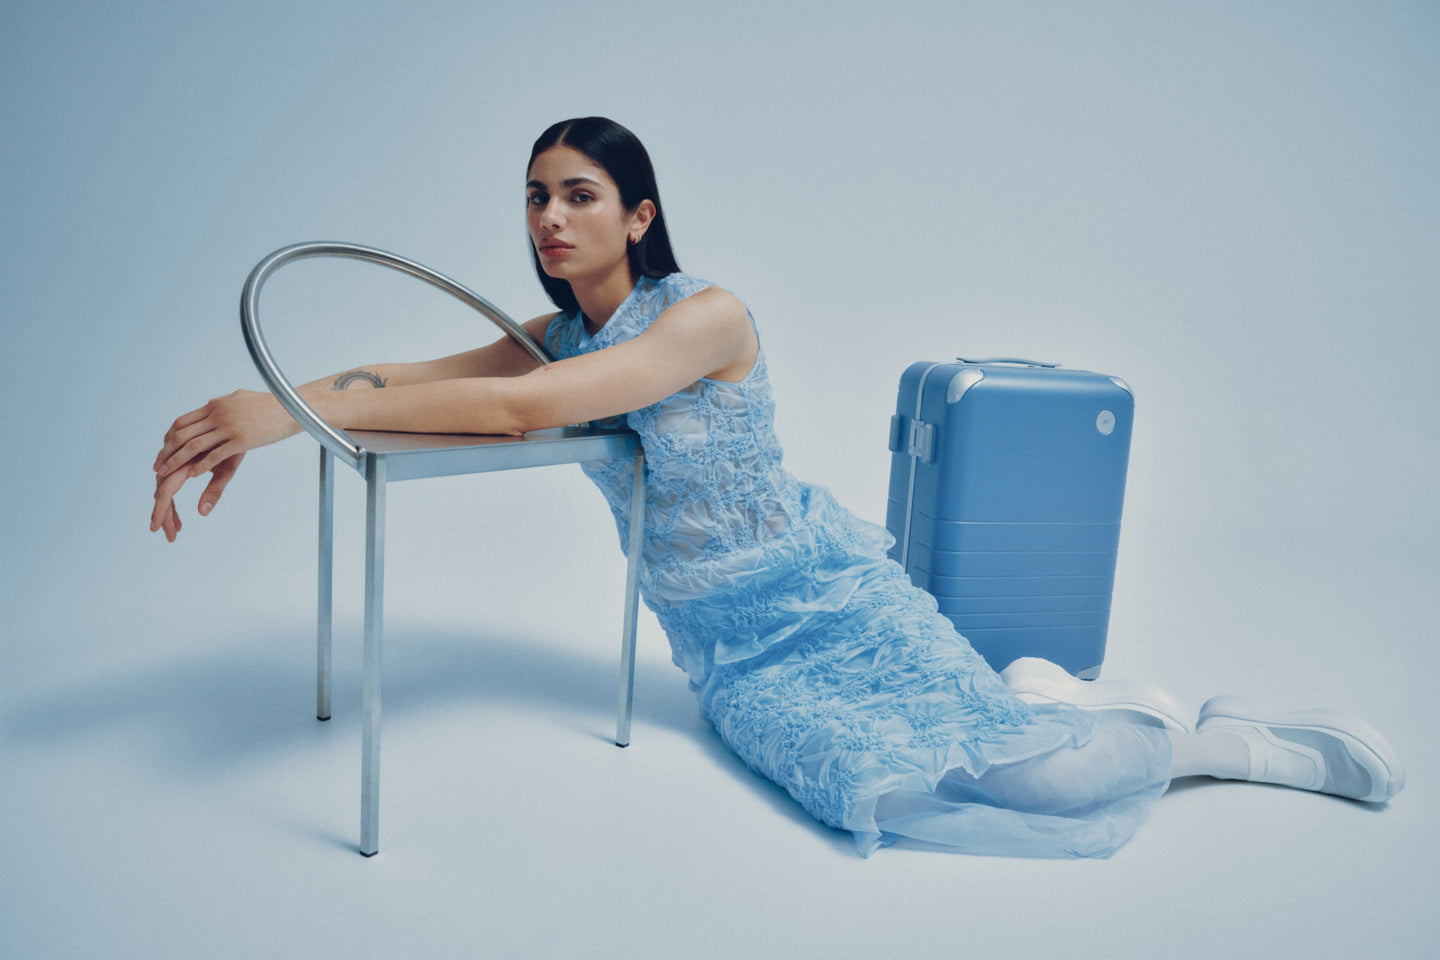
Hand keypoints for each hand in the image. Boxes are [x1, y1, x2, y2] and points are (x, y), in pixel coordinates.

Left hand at [149, 389, 297, 540]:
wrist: (293, 407)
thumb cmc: (269, 404)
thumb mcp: (241, 399)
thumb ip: (225, 405)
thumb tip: (215, 406)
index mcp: (215, 405)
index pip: (182, 422)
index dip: (168, 438)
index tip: (162, 451)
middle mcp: (218, 414)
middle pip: (183, 434)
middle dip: (167, 453)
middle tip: (157, 467)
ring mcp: (229, 427)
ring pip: (194, 446)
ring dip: (177, 461)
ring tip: (166, 474)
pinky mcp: (242, 440)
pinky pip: (215, 455)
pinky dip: (200, 466)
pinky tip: (192, 476)